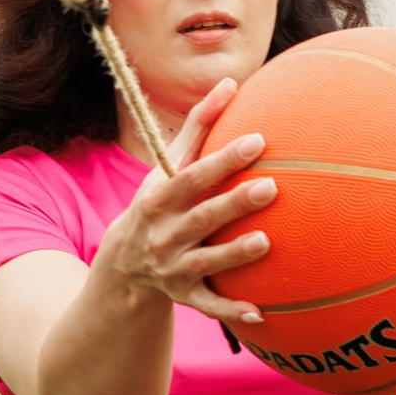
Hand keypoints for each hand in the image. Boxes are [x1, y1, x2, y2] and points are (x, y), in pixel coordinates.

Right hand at [91, 78, 275, 325]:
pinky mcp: (185, 296)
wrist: (124, 265)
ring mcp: (174, 268)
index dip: (223, 160)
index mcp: (160, 198)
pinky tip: (262, 312)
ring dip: (234, 255)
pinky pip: (210, 306)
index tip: (258, 140)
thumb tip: (231, 82)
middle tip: (271, 186)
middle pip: (201, 217)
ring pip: (206, 262)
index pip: (193, 176)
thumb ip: (199, 126)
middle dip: (233, 203)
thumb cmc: (160, 200)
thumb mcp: (167, 166)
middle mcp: (164, 234)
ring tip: (265, 242)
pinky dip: (232, 311)